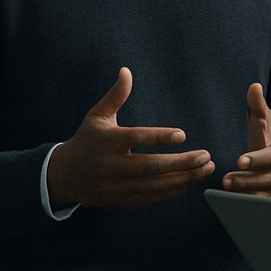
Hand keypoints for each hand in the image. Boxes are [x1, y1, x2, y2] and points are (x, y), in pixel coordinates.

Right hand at [47, 67, 214, 206]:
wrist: (65, 176)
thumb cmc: (87, 140)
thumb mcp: (97, 116)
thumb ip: (116, 95)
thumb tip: (126, 70)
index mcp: (107, 141)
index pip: (137, 138)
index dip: (160, 137)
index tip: (183, 135)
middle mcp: (112, 165)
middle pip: (151, 166)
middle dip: (182, 163)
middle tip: (205, 156)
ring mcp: (117, 185)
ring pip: (155, 185)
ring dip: (184, 178)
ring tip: (205, 169)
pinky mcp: (122, 199)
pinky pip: (151, 198)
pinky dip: (172, 192)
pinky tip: (190, 182)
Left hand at [221, 83, 270, 198]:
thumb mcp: (268, 121)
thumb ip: (258, 106)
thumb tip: (253, 86)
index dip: (258, 159)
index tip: (240, 160)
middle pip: (270, 178)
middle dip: (248, 180)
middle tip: (226, 180)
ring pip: (269, 195)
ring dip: (249, 195)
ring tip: (227, 193)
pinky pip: (268, 207)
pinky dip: (253, 207)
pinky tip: (235, 207)